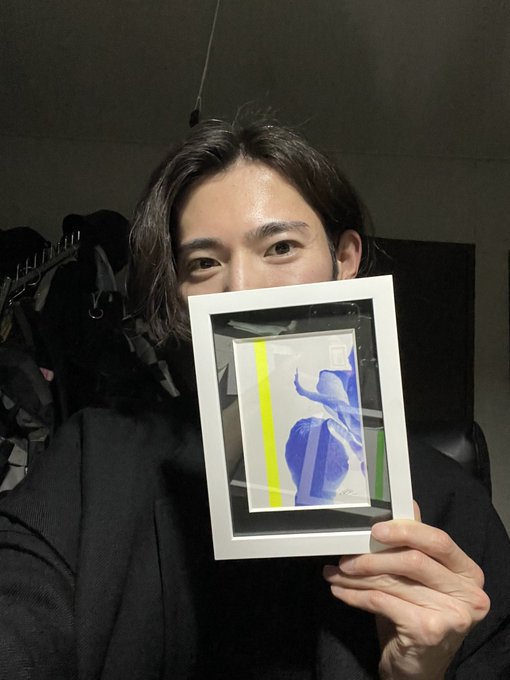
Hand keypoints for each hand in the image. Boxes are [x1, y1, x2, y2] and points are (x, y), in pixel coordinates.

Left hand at [323, 503, 489, 678]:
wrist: (417, 668)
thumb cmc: (417, 617)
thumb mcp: (419, 579)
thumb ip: (415, 544)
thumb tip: (407, 505)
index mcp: (468, 573)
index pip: (439, 541)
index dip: (406, 531)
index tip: (375, 529)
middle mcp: (469, 594)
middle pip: (414, 560)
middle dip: (373, 556)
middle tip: (346, 557)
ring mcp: (453, 615)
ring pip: (394, 582)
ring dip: (357, 577)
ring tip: (336, 573)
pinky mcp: (430, 631)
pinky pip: (383, 602)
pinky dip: (356, 596)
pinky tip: (342, 592)